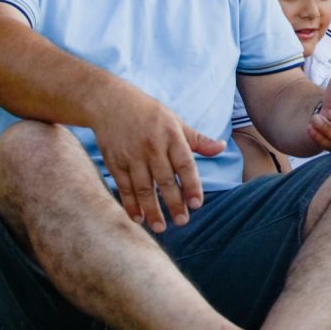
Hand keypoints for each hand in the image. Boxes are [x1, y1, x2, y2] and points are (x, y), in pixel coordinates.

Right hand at [94, 86, 225, 232]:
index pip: (185, 164)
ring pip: (143, 187)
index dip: (192, 185)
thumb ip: (197, 139)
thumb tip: (221, 148)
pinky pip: (124, 187)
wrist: (109, 102)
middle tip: (182, 221)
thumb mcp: (175, 121)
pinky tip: (138, 218)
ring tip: (161, 227)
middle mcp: (152, 146)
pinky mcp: (115, 162)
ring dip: (152, 209)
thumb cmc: (148, 113)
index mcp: (171, 136)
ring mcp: (131, 155)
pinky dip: (130, 204)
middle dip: (174, 203)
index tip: (197, 204)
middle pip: (165, 180)